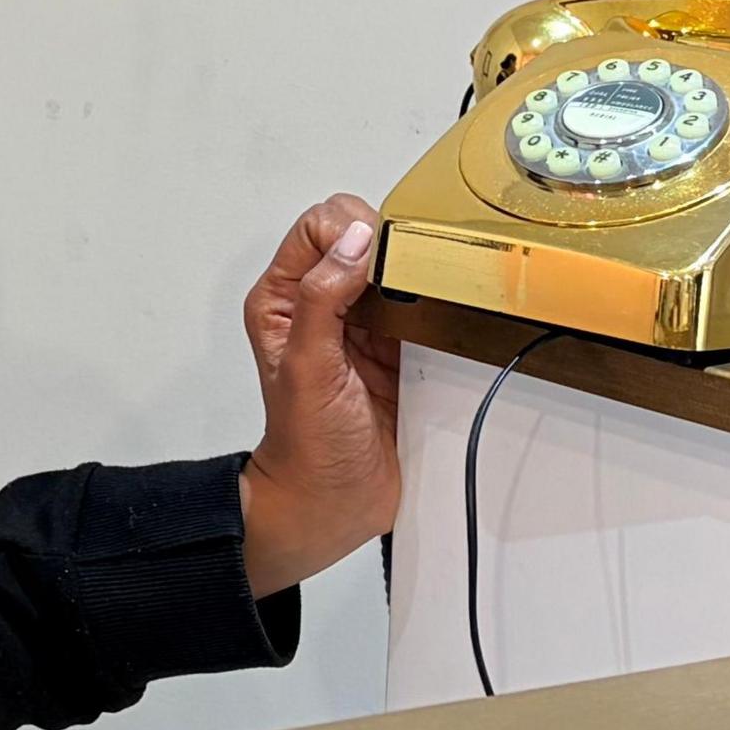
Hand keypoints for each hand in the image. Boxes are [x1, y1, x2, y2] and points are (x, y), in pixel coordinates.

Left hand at [238, 193, 401, 597]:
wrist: (334, 504)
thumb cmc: (308, 446)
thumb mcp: (307, 368)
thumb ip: (324, 300)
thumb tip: (355, 241)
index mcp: (285, 298)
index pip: (319, 226)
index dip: (351, 231)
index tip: (377, 265)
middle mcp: (322, 304)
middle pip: (361, 237)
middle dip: (390, 247)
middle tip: (409, 281)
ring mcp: (364, 325)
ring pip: (396, 267)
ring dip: (417, 274)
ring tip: (430, 297)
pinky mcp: (398, 347)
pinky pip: (421, 304)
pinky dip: (436, 303)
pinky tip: (443, 318)